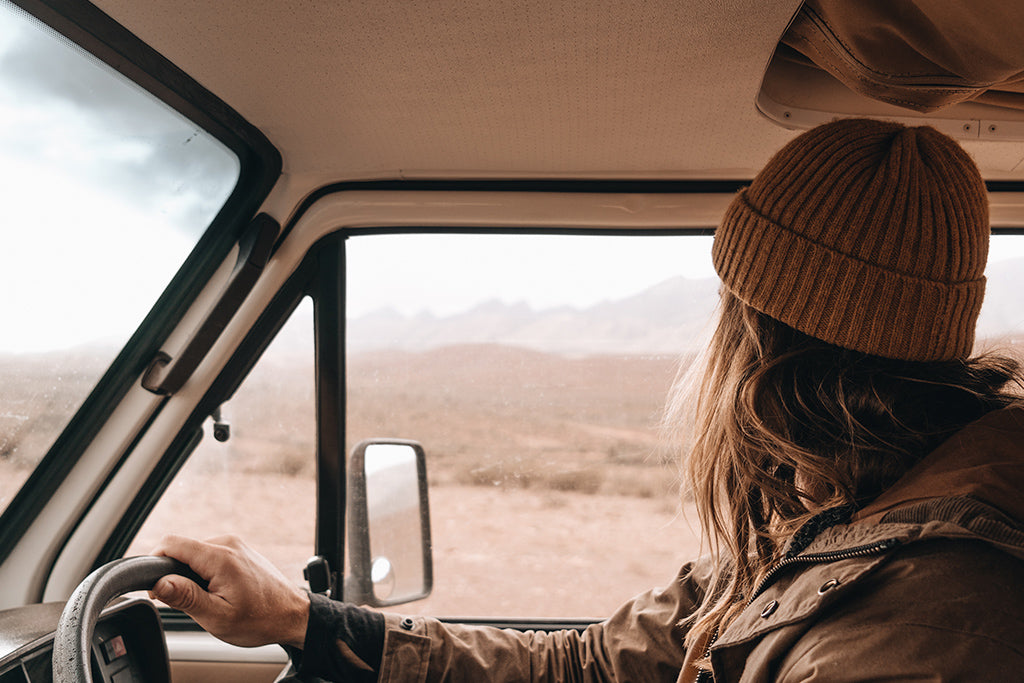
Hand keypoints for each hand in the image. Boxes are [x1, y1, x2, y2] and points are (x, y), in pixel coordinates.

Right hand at [149, 534, 309, 648]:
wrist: (291, 615)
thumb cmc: (260, 619)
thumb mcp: (217, 617)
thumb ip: (185, 598)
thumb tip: (158, 583)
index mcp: (220, 557)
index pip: (171, 543)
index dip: (154, 564)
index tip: (157, 590)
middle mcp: (228, 543)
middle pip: (181, 550)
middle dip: (175, 575)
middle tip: (189, 604)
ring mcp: (235, 545)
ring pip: (194, 555)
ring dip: (191, 576)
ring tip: (210, 600)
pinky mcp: (238, 550)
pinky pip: (208, 557)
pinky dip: (204, 574)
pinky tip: (219, 592)